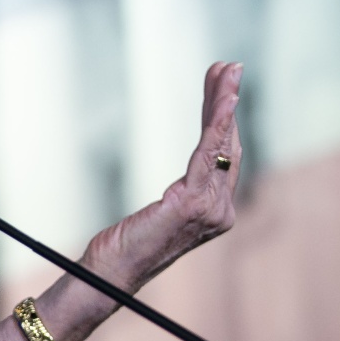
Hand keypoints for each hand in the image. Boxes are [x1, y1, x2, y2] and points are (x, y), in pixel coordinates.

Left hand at [86, 61, 242, 290]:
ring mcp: (211, 207)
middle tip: (229, 66)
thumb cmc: (126, 248)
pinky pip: (209, 153)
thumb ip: (181, 197)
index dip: (223, 118)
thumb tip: (186, 182)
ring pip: (222, 143)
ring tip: (228, 70)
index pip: (223, 154)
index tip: (222, 85)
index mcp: (215, 210)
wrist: (110, 274)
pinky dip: (219, 123)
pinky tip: (224, 99)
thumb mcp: (159, 216)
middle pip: (228, 143)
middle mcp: (221, 209)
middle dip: (227, 101)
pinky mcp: (193, 202)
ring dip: (224, 102)